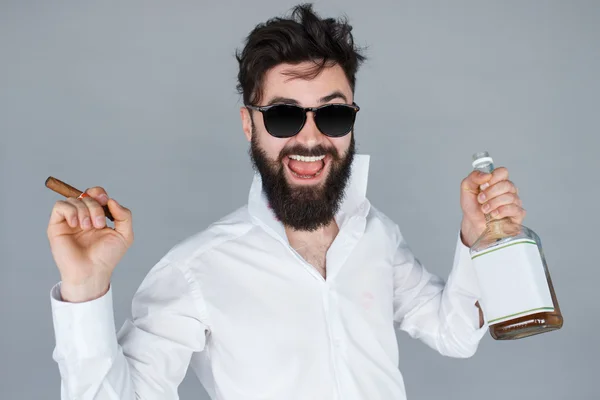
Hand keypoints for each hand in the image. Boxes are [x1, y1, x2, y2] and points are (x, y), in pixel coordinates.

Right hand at [47, 187, 133, 301]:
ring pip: (73, 200)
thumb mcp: (124, 235)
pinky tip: (76, 225)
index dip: (99, 193)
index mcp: (98, 216)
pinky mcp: (57, 226)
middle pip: (86, 196)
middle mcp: (83, 216)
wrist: (92, 271)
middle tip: (99, 224)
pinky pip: (60, 206)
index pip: (95, 194)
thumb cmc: (107, 256)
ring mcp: (69, 221)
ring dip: (84, 211)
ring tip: (88, 228)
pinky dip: (70, 212)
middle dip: (95, 207)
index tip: (105, 201)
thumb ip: (124, 215)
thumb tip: (111, 200)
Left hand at [459, 167, 525, 246]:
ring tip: (484, 209)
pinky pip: (515, 209)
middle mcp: (508, 190)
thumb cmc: (473, 206)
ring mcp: (514, 202)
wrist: (473, 223)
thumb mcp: (467, 189)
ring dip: (493, 203)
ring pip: (510, 197)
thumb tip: (486, 175)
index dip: (493, 178)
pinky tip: (493, 214)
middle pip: (507, 184)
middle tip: (480, 199)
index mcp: (497, 181)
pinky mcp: (517, 214)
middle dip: (490, 193)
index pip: (503, 172)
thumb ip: (473, 177)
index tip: (482, 186)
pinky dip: (501, 211)